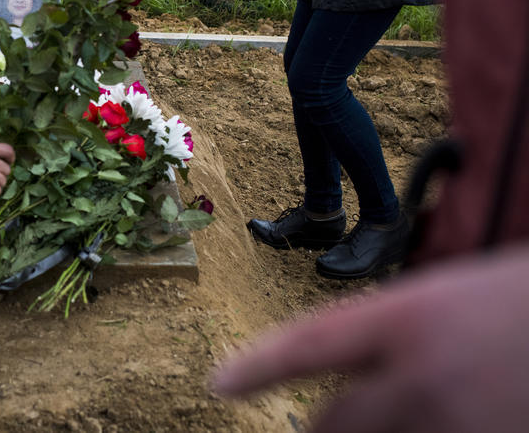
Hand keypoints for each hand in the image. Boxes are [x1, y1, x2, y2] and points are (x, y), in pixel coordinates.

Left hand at [212, 246, 528, 432]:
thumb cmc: (517, 298)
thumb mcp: (445, 298)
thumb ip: (391, 334)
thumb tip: (346, 376)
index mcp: (408, 319)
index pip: (307, 345)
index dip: (257, 369)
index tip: (218, 386)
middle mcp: (424, 377)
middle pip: (332, 426)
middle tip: (305, 428)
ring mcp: (461, 425)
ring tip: (379, 415)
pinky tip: (435, 421)